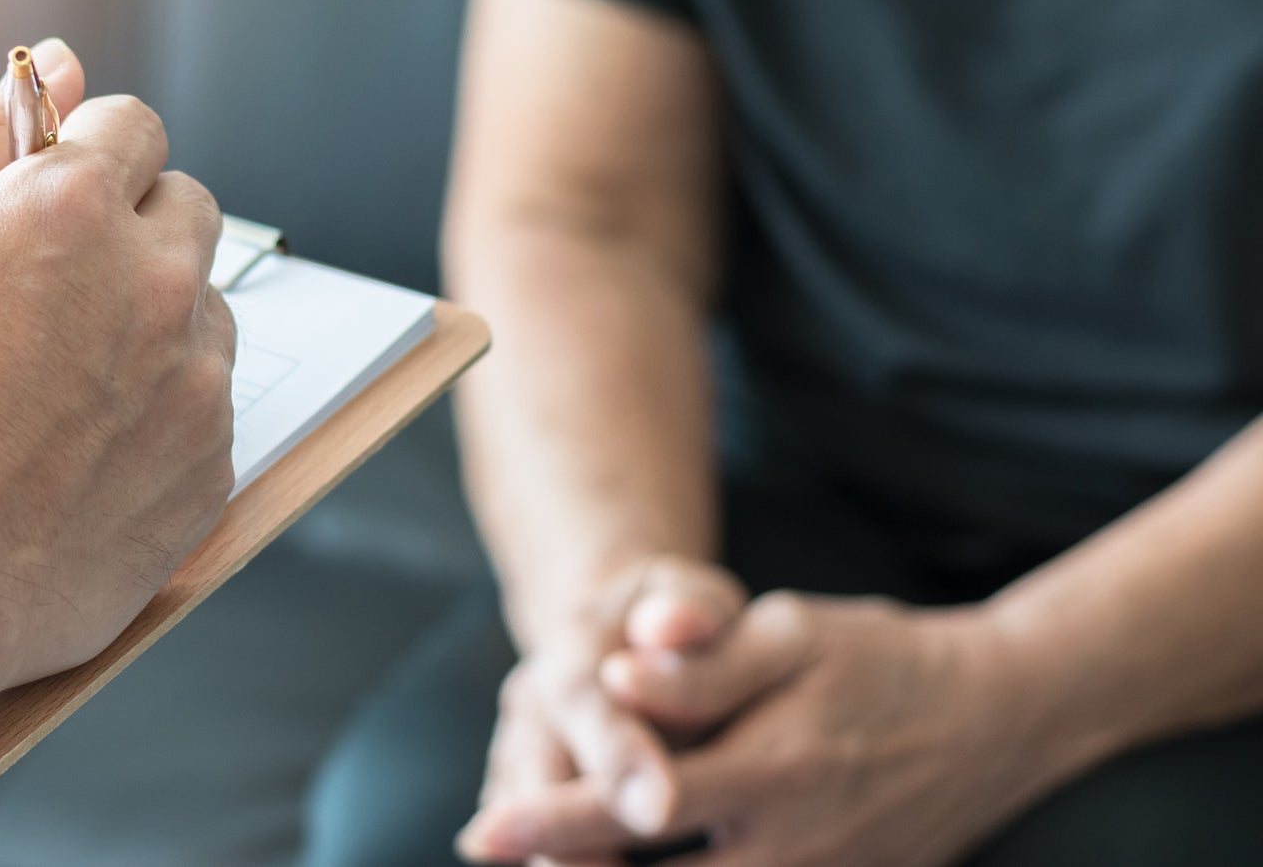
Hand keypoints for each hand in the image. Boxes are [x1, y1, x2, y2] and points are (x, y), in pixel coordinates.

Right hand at [0, 39, 237, 691]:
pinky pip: (205, 401)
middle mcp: (154, 282)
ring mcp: (192, 379)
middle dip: (129, 227)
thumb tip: (55, 64)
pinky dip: (160, 409)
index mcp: (73, 208)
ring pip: (203, 305)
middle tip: (48, 290)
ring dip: (151, 317)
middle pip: (185, 207)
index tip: (48, 195)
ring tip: (55, 381)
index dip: (82, 155)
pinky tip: (80, 446)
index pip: (131, 126)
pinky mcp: (210, 464)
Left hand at [472, 591, 1056, 866]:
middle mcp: (794, 848)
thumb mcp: (793, 634)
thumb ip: (705, 664)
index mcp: (774, 771)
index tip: (482, 832)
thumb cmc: (879, 660)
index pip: (638, 809)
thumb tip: (620, 678)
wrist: (996, 718)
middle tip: (491, 855)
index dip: (554, 823)